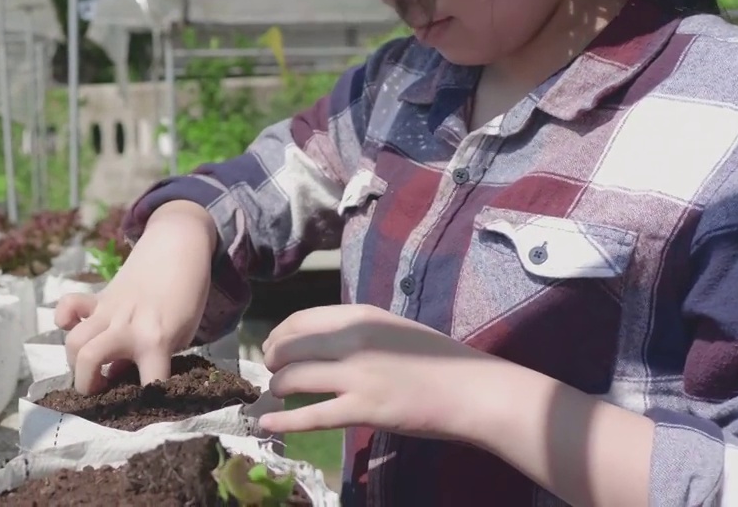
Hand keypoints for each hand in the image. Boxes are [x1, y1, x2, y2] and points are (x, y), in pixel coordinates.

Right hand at [55, 201, 216, 393]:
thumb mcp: (180, 336)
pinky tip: (69, 326)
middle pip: (87, 359)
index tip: (146, 413)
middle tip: (99, 392)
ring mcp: (109, 311)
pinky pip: (70, 305)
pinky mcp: (98, 297)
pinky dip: (63, 317)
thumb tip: (117, 377)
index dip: (149, 406)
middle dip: (86, 385)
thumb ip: (150, 359)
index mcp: (155, 341)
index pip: (149, 385)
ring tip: (89, 368)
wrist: (178, 249)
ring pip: (73, 340)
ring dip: (74, 361)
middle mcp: (127, 327)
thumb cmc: (186, 298)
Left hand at [257, 304, 510, 443]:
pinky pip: (311, 416)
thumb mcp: (391, 328)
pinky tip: (266, 422)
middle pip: (289, 347)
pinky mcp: (363, 410)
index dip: (279, 335)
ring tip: (276, 392)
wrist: (472, 389)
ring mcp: (357, 376)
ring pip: (293, 378)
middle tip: (271, 371)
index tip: (273, 346)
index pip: (300, 320)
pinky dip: (283, 420)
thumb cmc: (437, 359)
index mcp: (359, 316)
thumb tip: (316, 341)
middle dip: (272, 360)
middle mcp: (352, 340)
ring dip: (277, 386)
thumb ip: (355, 331)